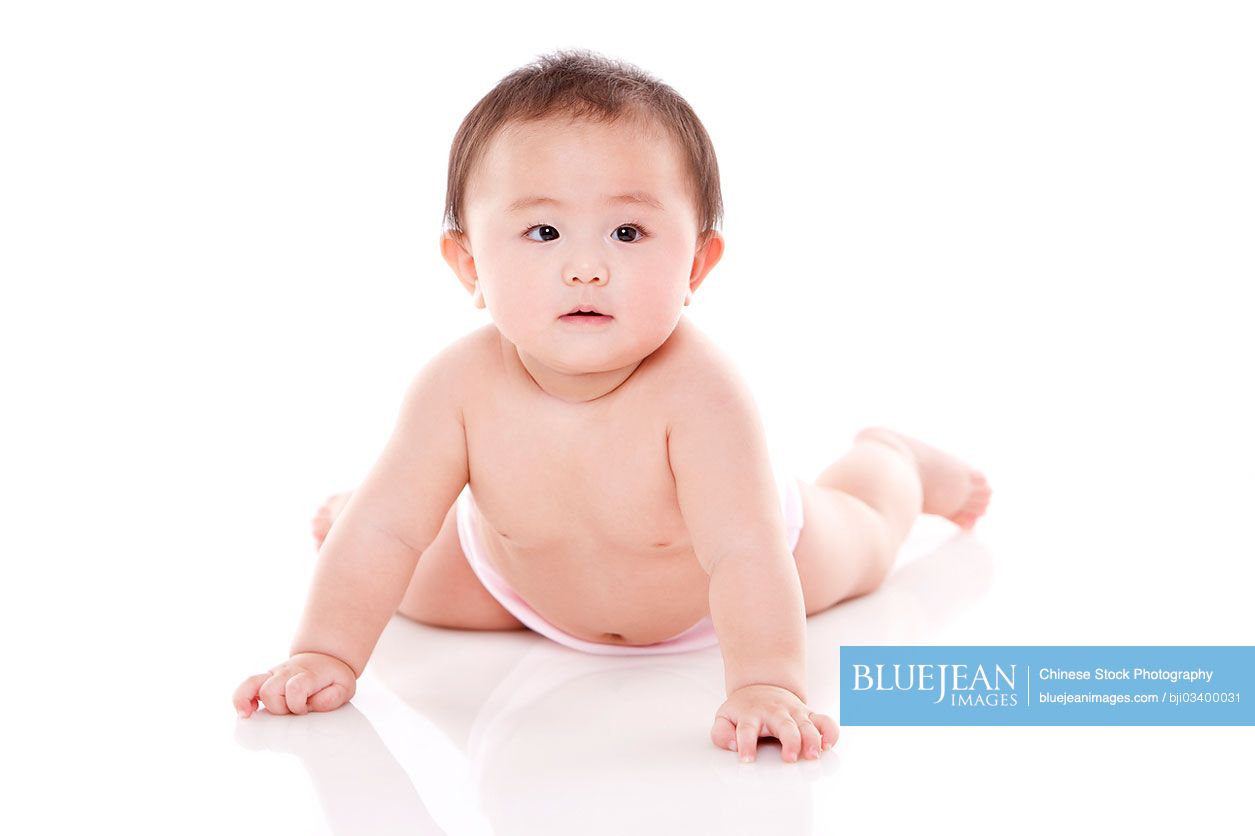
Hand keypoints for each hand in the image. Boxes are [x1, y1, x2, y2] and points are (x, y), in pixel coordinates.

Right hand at [233, 652, 356, 718]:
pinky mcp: (266, 679)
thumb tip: (313, 705)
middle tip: (291, 713)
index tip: (306, 710)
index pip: (295, 688)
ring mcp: (274, 674)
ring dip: (249, 701)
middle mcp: (287, 672)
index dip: (298, 704)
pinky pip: (246, 685)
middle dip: (278, 708)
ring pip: (252, 683)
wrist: (325, 658)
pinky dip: (240, 698)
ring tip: (247, 715)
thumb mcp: (344, 687)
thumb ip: (333, 697)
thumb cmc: (333, 677)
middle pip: (271, 691)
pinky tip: (244, 711)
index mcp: (307, 674)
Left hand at [711, 683, 838, 761]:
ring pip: (806, 725)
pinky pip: (825, 721)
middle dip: (790, 742)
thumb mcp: (725, 717)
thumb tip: (733, 745)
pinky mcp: (808, 716)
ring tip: (813, 755)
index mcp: (752, 714)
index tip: (747, 759)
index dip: (746, 744)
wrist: (762, 686)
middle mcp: (775, 712)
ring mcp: (794, 713)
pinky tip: (828, 744)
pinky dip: (830, 732)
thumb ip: (722, 733)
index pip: (747, 729)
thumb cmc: (744, 709)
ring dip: (812, 739)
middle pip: (784, 726)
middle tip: (790, 758)